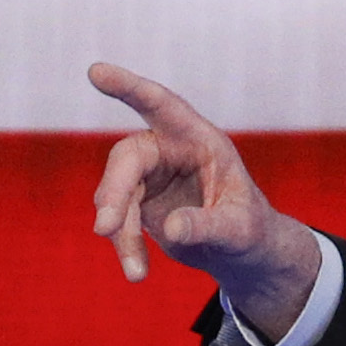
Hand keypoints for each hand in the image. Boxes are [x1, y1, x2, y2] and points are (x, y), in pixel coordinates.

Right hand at [87, 62, 323, 339]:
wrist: (241, 253)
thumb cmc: (250, 231)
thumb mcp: (239, 230)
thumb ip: (208, 226)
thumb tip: (170, 227)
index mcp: (201, 140)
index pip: (162, 105)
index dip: (129, 88)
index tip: (96, 72)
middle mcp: (171, 150)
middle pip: (128, 158)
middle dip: (114, 192)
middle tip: (105, 229)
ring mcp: (151, 175)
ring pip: (115, 193)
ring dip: (118, 230)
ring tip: (136, 273)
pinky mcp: (137, 202)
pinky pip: (116, 219)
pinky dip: (123, 245)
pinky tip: (138, 271)